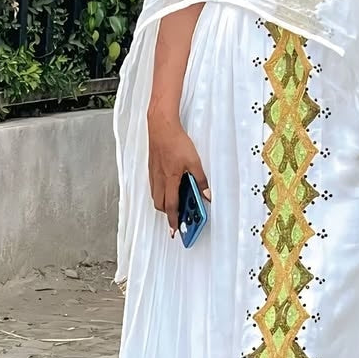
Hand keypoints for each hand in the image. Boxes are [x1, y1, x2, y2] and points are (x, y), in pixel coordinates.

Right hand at [148, 114, 210, 236]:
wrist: (161, 127)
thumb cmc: (176, 141)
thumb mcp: (194, 161)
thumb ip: (200, 180)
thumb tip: (206, 194)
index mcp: (170, 180)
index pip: (171, 206)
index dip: (173, 220)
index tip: (175, 230)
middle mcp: (159, 179)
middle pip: (160, 205)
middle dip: (168, 214)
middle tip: (176, 219)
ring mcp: (154, 174)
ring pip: (156, 196)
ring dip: (163, 203)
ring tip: (173, 205)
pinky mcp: (152, 168)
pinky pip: (154, 186)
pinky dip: (159, 193)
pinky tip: (167, 188)